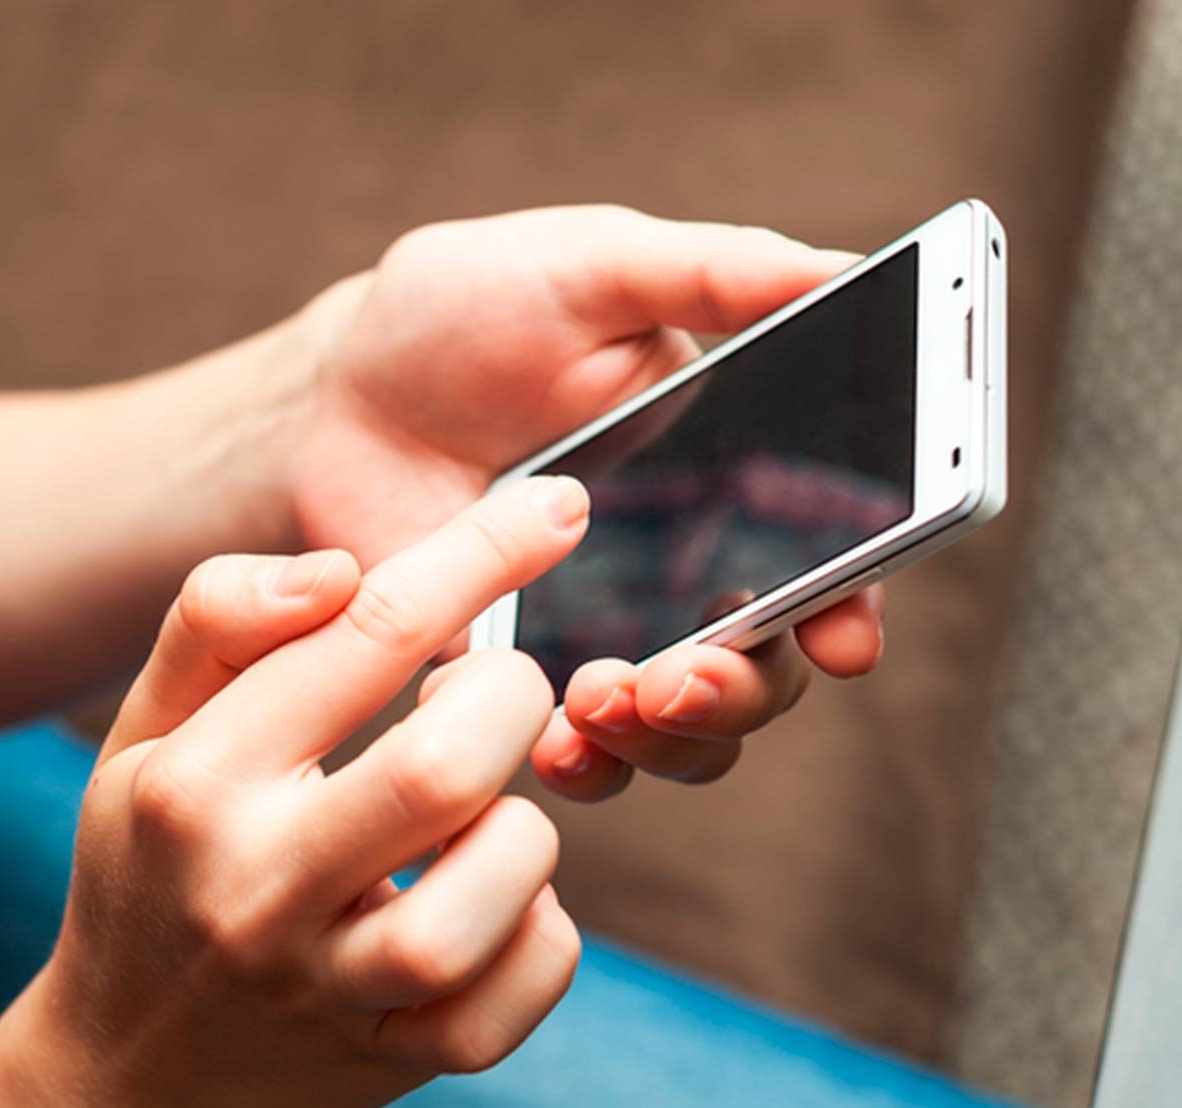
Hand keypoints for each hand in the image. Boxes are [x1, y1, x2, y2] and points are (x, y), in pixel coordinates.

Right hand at [12, 478, 589, 1107]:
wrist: (122, 1087)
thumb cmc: (150, 876)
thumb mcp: (140, 741)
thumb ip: (217, 627)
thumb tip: (340, 570)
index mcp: (195, 784)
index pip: (361, 634)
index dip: (479, 554)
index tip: (556, 508)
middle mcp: (256, 885)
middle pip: (445, 765)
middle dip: (509, 703)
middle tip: (495, 700)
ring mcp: (329, 988)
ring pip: (500, 884)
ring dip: (523, 833)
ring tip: (479, 825)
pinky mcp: (392, 1064)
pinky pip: (524, 987)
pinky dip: (541, 938)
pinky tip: (492, 913)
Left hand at [288, 204, 883, 800]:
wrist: (329, 396)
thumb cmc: (458, 314)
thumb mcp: (586, 266)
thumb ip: (708, 271)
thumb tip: (835, 269)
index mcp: (731, 476)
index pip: (831, 560)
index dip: (852, 607)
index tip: (844, 636)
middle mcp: (685, 573)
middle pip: (769, 672)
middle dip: (744, 689)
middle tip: (681, 673)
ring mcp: (603, 639)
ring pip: (688, 738)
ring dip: (669, 742)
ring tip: (600, 700)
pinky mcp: (517, 684)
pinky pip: (577, 759)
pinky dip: (582, 765)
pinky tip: (549, 741)